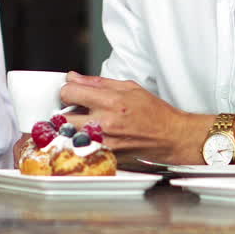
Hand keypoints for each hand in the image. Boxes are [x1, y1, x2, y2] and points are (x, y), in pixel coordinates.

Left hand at [59, 72, 197, 162]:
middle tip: (74, 110)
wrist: (171, 136)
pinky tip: (94, 135)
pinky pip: (84, 147)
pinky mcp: (106, 155)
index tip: (71, 93)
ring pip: (69, 135)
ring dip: (71, 128)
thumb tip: (75, 78)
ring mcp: (104, 142)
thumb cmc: (154, 113)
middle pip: (63, 117)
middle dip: (65, 111)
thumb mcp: (129, 87)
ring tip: (83, 123)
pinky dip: (83, 141)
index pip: (69, 93)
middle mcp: (105, 123)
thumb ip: (98, 82)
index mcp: (110, 101)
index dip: (67, 91)